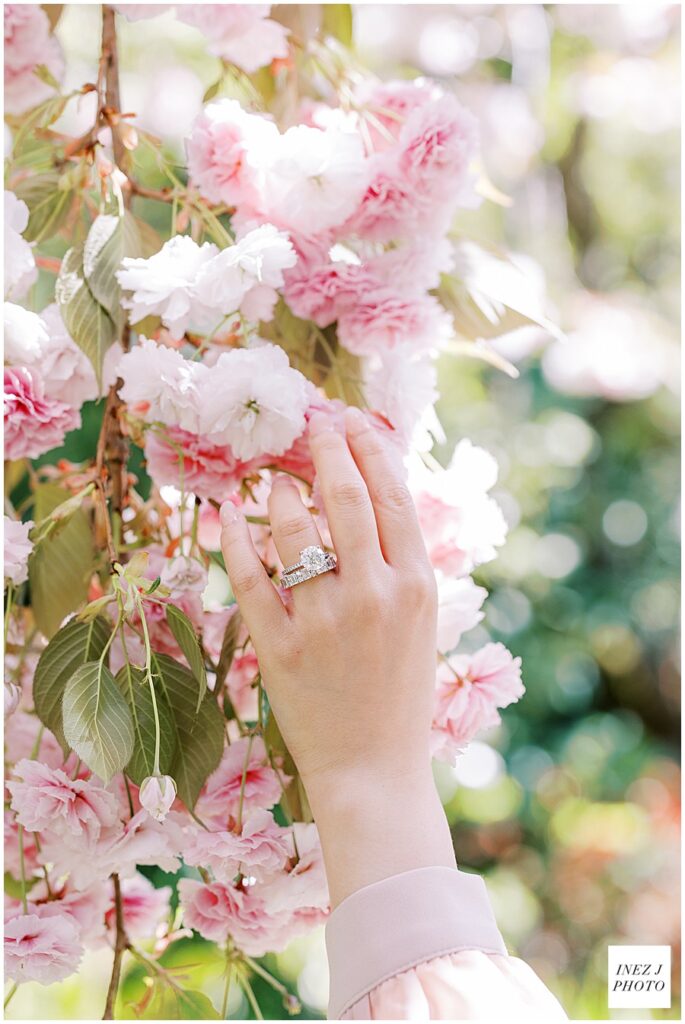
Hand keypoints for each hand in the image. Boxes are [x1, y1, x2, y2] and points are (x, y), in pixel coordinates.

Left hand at [220, 406, 455, 904]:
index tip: (350, 420)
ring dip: (280, 490)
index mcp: (416, 585)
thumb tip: (372, 496)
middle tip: (313, 426)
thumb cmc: (401, 693)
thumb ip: (400, 561)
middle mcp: (372, 593)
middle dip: (326, 448)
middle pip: (344, 496)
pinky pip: (250, 576)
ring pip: (293, 526)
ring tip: (274, 479)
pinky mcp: (279, 646)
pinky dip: (236, 538)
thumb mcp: (421, 620)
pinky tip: (230, 513)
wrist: (374, 769)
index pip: (391, 494)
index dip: (369, 448)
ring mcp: (323, 619)